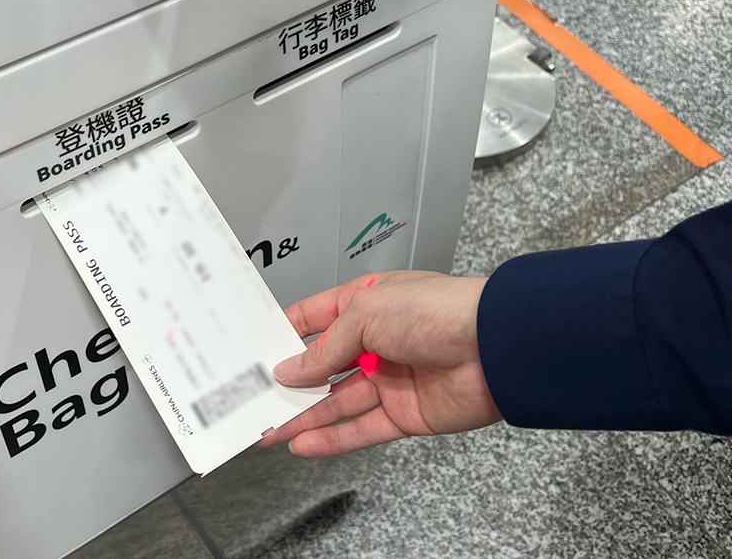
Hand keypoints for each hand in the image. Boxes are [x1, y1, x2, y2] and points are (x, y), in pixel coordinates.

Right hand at [258, 271, 501, 456]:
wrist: (495, 348)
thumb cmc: (438, 312)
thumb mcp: (366, 316)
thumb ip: (324, 349)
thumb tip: (291, 370)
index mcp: (367, 305)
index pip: (316, 318)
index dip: (285, 333)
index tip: (254, 348)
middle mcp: (376, 342)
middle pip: (322, 367)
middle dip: (289, 383)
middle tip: (254, 398)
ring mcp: (390, 379)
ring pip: (336, 403)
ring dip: (303, 417)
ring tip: (268, 431)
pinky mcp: (405, 413)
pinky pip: (361, 428)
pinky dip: (332, 438)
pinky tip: (303, 444)